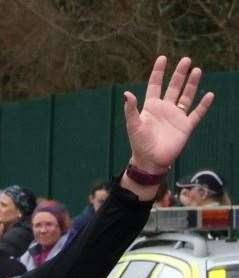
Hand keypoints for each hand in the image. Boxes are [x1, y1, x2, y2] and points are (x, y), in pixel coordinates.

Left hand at [124, 56, 213, 173]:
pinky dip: (203, 105)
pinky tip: (209, 94)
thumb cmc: (139, 143)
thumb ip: (131, 110)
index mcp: (151, 107)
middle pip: (173, 87)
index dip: (158, 72)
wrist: (151, 160)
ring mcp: (176, 117)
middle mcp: (165, 109)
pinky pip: (197, 113)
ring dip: (192, 84)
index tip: (162, 58)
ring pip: (186, 96)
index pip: (155, 85)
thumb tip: (126, 93)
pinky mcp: (186, 126)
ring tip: (197, 70)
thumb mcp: (133, 125)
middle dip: (179, 74)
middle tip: (186, 59)